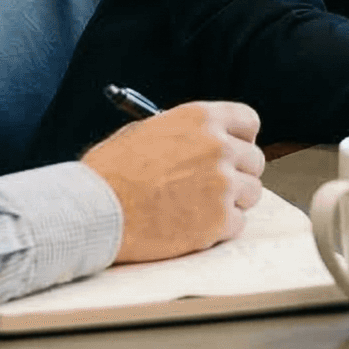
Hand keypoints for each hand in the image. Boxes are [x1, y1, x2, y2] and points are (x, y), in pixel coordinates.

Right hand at [80, 100, 265, 263]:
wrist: (94, 211)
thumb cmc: (109, 173)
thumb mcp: (145, 133)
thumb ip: (184, 135)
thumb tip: (204, 141)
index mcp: (201, 119)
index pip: (248, 121)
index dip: (242, 138)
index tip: (236, 150)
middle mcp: (218, 147)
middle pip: (254, 160)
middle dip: (237, 173)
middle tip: (214, 186)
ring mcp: (223, 184)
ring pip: (250, 193)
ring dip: (230, 202)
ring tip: (196, 208)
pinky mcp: (220, 220)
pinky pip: (237, 224)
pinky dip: (219, 229)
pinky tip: (190, 226)